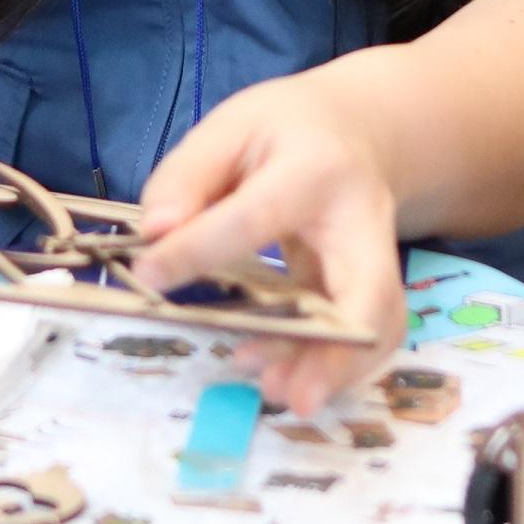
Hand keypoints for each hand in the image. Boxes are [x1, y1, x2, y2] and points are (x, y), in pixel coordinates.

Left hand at [128, 70, 409, 415]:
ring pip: (376, 325)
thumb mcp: (229, 128)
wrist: (354, 130)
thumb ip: (186, 177)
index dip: (198, 250)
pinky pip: (360, 335)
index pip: (254, 217)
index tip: (147, 276)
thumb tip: (155, 235)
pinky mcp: (368, 290)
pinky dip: (328, 364)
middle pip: (370, 290)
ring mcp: (374, 260)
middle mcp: (362, 219)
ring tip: (280, 393)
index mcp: (314, 169)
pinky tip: (281, 375)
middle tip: (294, 396)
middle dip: (337, 348)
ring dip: (334, 368)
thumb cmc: (282, 131)